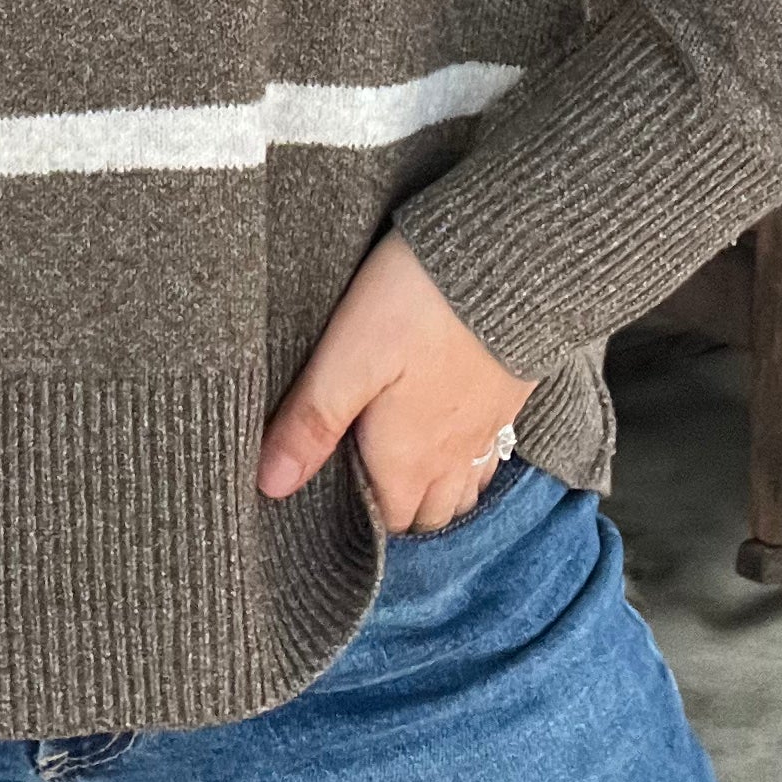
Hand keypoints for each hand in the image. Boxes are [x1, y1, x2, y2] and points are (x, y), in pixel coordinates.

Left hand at [257, 229, 537, 532]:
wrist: (508, 260)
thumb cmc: (415, 307)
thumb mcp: (347, 359)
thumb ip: (311, 422)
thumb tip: (270, 486)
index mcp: (409, 458)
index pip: (390, 521)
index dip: (365, 519)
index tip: (337, 497)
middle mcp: (453, 455)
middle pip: (432, 514)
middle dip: (404, 511)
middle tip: (369, 481)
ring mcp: (488, 427)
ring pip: (467, 489)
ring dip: (440, 490)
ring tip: (410, 467)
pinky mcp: (511, 395)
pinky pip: (492, 452)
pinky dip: (472, 459)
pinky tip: (455, 430)